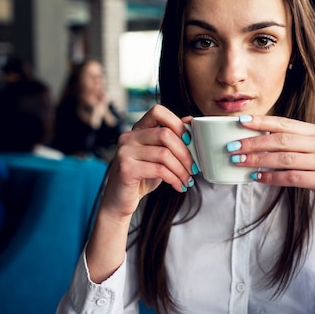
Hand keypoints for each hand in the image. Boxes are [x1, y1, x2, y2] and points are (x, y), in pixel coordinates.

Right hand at [99, 105, 195, 220]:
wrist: (119, 202)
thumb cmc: (142, 178)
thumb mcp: (159, 157)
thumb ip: (170, 140)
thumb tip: (190, 120)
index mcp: (137, 129)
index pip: (158, 111)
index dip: (177, 123)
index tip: (190, 140)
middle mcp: (128, 137)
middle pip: (165, 134)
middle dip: (185, 153)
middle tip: (194, 167)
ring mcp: (125, 152)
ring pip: (164, 154)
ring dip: (182, 170)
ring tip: (187, 180)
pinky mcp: (126, 169)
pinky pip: (159, 170)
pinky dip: (174, 179)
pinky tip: (179, 186)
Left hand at [228, 115, 314, 219]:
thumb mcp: (309, 153)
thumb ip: (289, 144)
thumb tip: (253, 139)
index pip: (284, 123)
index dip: (262, 122)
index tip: (241, 122)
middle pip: (281, 140)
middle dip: (253, 143)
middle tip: (233, 147)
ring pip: (284, 159)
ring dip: (258, 160)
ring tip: (239, 162)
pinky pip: (291, 177)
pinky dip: (271, 177)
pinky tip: (256, 177)